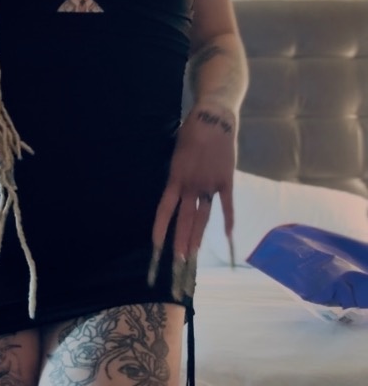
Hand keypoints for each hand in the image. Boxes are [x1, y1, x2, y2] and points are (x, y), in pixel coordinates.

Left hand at [152, 102, 236, 264]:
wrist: (213, 119)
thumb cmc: (191, 132)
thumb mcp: (176, 154)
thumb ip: (177, 175)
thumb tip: (177, 192)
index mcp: (175, 179)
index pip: (164, 210)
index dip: (160, 230)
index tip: (155, 249)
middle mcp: (191, 186)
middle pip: (184, 221)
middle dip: (180, 245)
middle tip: (178, 266)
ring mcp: (210, 185)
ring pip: (202, 218)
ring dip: (197, 240)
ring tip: (193, 259)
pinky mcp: (226, 182)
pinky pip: (227, 205)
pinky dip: (228, 221)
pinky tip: (229, 238)